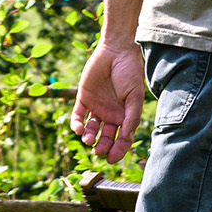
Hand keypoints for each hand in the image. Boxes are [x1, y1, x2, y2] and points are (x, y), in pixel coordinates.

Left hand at [71, 40, 145, 164]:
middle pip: (105, 137)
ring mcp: (96, 107)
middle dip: (102, 147)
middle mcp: (110, 114)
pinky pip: (78, 115)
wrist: (116, 51)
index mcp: (125, 116)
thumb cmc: (130, 73)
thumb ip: (131, 117)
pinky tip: (79, 129)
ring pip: (91, 129)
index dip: (118, 151)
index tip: (111, 159)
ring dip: (89, 137)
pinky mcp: (83, 98)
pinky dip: (77, 124)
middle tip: (99, 152)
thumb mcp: (135, 97)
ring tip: (89, 140)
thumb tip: (128, 138)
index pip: (122, 139)